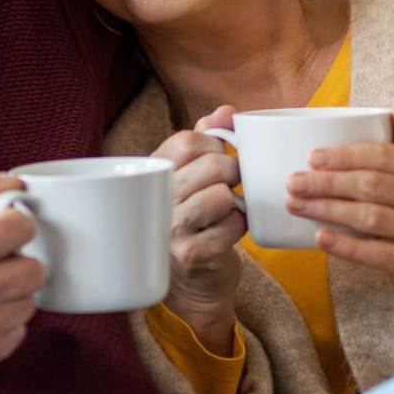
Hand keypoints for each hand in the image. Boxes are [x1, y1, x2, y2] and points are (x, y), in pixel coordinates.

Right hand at [149, 106, 245, 352]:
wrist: (191, 283)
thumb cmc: (193, 219)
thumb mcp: (190, 175)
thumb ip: (206, 138)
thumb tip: (226, 110)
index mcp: (154, 174)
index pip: (187, 139)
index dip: (215, 142)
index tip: (220, 154)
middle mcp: (157, 200)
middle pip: (211, 165)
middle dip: (233, 171)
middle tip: (232, 183)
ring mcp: (172, 229)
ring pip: (222, 195)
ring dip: (235, 202)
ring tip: (227, 208)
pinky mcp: (193, 254)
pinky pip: (232, 226)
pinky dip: (239, 226)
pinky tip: (228, 231)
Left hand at [285, 92, 393, 296]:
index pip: (381, 156)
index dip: (345, 156)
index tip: (311, 157)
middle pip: (370, 186)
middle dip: (327, 184)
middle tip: (292, 182)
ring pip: (369, 218)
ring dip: (328, 211)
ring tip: (295, 205)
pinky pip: (375, 253)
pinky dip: (346, 246)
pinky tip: (319, 238)